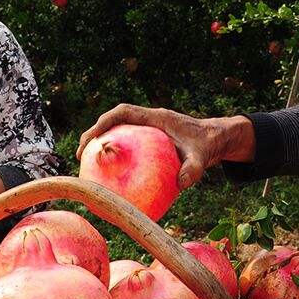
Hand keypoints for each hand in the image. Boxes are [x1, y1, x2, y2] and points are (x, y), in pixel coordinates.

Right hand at [77, 104, 254, 189]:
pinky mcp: (148, 142)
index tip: (91, 140)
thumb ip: (193, 168)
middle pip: (113, 122)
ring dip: (101, 147)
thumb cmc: (208, 145)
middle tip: (82, 157)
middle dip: (93, 135)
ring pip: (117, 134)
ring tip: (89, 169)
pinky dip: (117, 160)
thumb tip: (181, 184)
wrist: (217, 139)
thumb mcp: (203, 156)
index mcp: (155, 117)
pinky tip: (114, 182)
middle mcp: (148, 121)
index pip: (122, 113)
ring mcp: (147, 130)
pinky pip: (128, 148)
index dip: (103, 124)